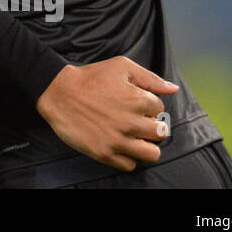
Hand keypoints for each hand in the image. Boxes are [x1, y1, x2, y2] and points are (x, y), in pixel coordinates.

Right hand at [35, 56, 179, 171]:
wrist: (58, 91)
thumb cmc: (89, 77)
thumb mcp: (120, 67)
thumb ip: (150, 78)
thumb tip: (172, 89)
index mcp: (138, 100)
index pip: (160, 109)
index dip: (148, 106)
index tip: (135, 104)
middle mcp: (132, 122)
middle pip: (161, 133)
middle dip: (151, 126)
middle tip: (135, 122)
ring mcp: (118, 140)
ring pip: (152, 154)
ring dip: (145, 146)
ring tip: (133, 138)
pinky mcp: (104, 153)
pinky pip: (130, 165)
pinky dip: (127, 158)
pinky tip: (119, 145)